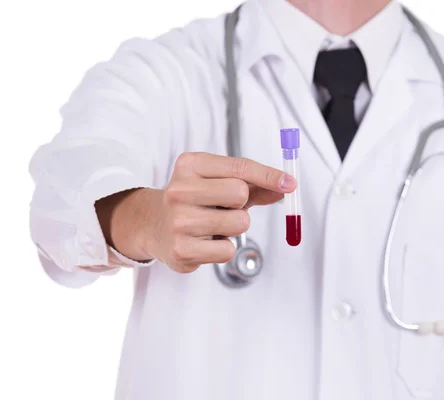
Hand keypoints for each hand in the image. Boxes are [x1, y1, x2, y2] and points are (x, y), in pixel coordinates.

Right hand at [98, 152, 295, 272]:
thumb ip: (253, 184)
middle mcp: (179, 189)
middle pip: (240, 192)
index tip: (289, 183)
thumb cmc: (194, 200)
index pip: (239, 167)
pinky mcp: (181, 250)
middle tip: (223, 207)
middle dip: (241, 203)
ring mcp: (178, 221)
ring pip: (239, 223)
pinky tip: (205, 242)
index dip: (268, 176)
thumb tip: (284, 187)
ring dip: (235, 227)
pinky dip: (224, 249)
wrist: (153, 225)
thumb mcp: (218, 183)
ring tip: (213, 225)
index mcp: (190, 165)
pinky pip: (228, 250)